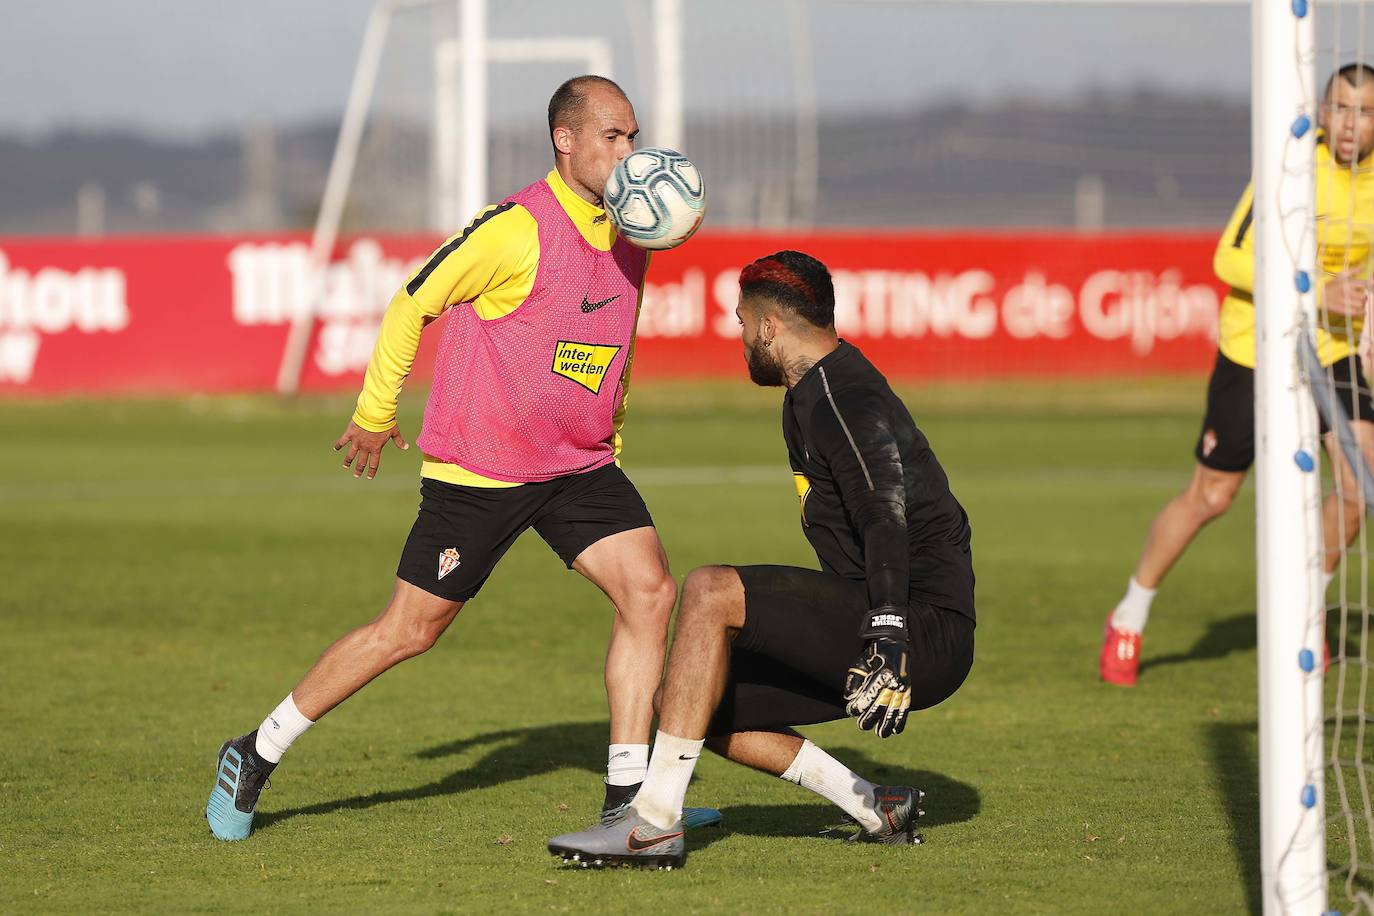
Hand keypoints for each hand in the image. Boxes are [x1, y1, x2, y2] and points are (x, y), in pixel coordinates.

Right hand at [333, 420, 407, 478]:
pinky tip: (335, 449)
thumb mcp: (394, 432)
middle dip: (359, 470)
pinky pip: (342, 441)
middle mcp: (365, 447)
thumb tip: (407, 447)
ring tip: (345, 466)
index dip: (372, 471)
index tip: (369, 477)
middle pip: (361, 462)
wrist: (375, 413)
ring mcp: (356, 441)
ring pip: (351, 455)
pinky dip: (338, 445)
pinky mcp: (350, 434)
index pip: (374, 463)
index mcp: (376, 448)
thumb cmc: (386, 422)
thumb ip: (399, 441)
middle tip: (356, 475)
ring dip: (348, 461)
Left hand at [843, 607, 911, 738]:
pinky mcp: (908, 689)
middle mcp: (896, 680)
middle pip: (882, 704)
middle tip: (862, 726)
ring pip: (895, 708)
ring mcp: (904, 685)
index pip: (870, 694)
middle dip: (872, 717)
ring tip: (881, 734)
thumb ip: (855, 680)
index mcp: (884, 673)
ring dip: (888, 723)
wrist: (895, 642)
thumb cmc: (874, 653)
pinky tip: (897, 730)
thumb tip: (849, 698)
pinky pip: (905, 706)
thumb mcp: (861, 662)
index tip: (851, 711)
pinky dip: (902, 718)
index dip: (860, 704)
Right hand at [1320, 270, 1371, 317]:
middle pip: (1363, 296)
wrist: (1317, 295)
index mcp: (1348, 283)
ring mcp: (1344, 302)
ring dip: (1362, 304)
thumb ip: (1353, 271)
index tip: (1370, 287)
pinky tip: (1360, 310)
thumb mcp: (1340, 275)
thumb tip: (1363, 265)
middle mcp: (1347, 292)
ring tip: (1361, 303)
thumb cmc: (1330, 284)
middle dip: (1365, 296)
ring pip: (1360, 304)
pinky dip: (1359, 311)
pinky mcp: (1341, 309)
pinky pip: (1354, 312)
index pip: (1364, 284)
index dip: (1369, 286)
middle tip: (1364, 296)